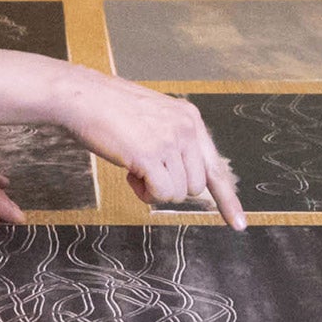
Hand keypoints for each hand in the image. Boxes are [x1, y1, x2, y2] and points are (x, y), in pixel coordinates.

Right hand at [59, 73, 248, 228]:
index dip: (227, 199)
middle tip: (145, 171)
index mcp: (190, 118)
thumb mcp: (155, 118)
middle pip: (195, 187)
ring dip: (154, 190)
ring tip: (134, 168)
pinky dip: (144, 193)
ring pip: (178, 194)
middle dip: (170, 187)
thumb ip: (174, 142)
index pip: (215, 166)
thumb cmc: (110, 110)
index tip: (239, 224)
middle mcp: (186, 128)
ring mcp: (170, 141)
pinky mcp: (150, 155)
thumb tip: (182, 180)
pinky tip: (130, 174)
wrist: (82, 97)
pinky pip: (160, 194)